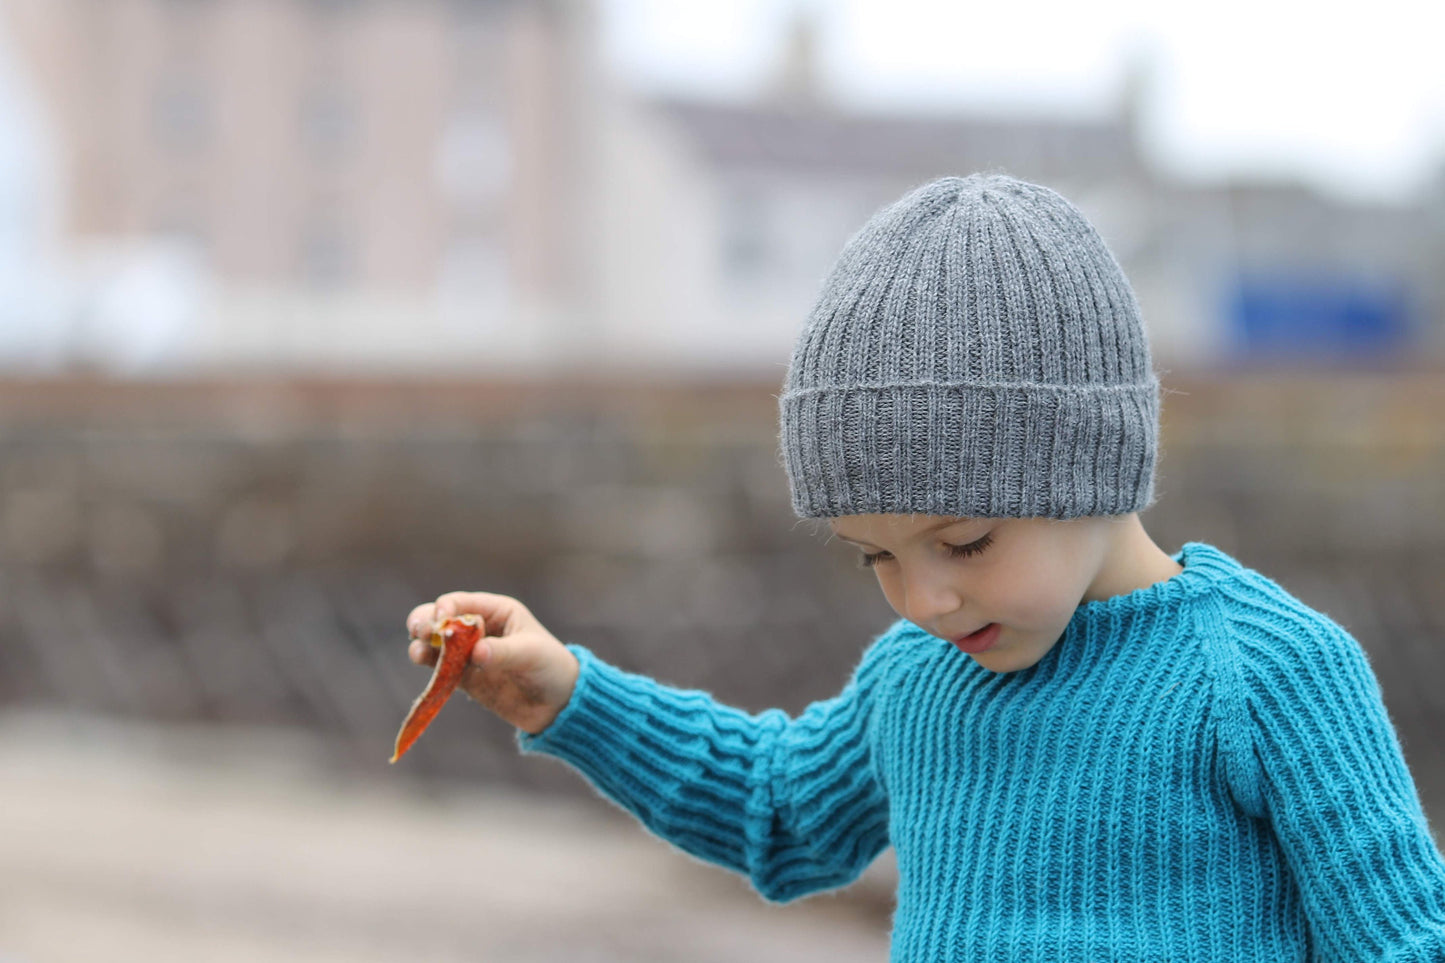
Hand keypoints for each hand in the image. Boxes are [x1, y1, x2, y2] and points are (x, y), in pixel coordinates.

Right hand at [405, 592, 578, 734]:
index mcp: (496, 611)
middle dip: (426, 623)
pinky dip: (430, 669)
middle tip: (419, 631)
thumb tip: (476, 652)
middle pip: (440, 620)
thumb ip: (503, 652)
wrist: (557, 703)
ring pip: (435, 644)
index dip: (445, 608)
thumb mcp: (531, 654)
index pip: (462, 602)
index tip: (440, 620)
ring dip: (422, 646)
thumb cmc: (550, 666)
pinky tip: (425, 670)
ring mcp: (468, 653)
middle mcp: (478, 628)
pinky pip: (440, 670)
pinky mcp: (464, 678)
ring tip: (418, 654)